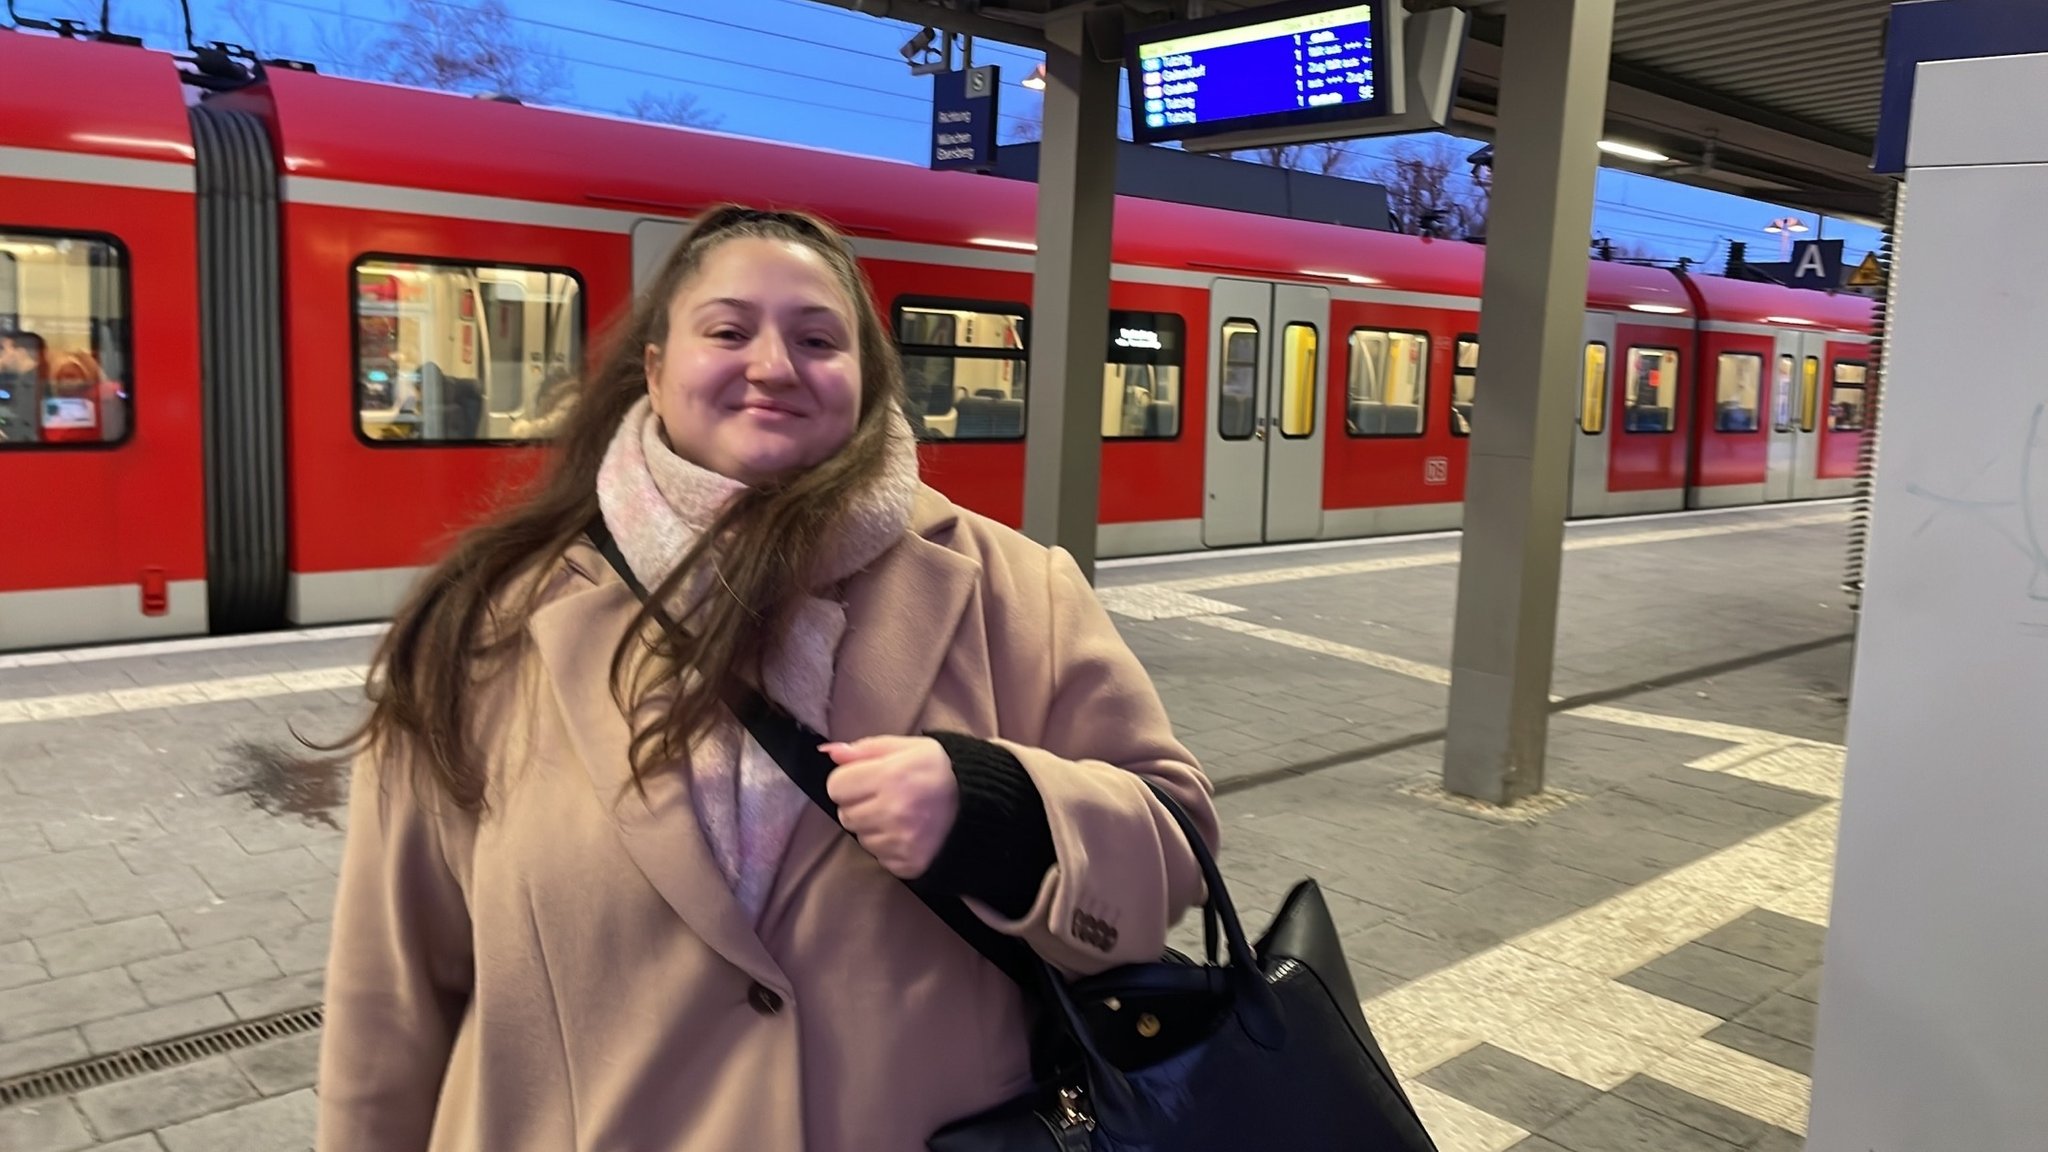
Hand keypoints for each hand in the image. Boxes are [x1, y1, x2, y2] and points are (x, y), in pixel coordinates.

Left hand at [820, 735, 959, 878]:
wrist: (984, 805)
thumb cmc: (942, 771)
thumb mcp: (908, 747)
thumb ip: (866, 749)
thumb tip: (830, 752)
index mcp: (891, 776)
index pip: (836, 785)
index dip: (849, 780)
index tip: (869, 779)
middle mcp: (894, 811)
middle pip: (845, 814)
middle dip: (860, 804)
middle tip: (888, 796)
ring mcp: (901, 841)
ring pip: (860, 837)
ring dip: (874, 826)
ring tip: (902, 814)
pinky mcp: (908, 864)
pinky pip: (879, 857)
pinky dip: (888, 846)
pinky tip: (909, 832)